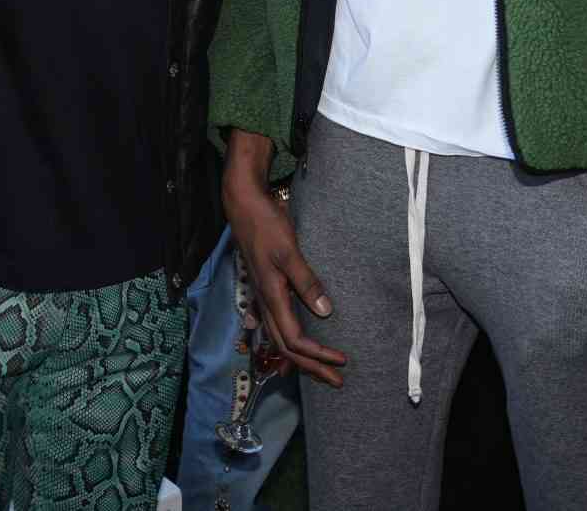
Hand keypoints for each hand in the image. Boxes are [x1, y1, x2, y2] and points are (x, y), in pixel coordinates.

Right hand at [223, 129, 347, 387]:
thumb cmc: (267, 225)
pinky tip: (298, 342)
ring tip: (321, 370)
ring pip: (280, 339)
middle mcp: (265, 303)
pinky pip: (277, 325)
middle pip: (286, 349)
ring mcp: (263, 297)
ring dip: (302, 359)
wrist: (244, 205)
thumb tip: (325, 311)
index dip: (318, 355)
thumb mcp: (289, 251)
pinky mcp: (265, 288)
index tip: (343, 361)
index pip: (295, 340)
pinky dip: (291, 341)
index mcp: (272, 297)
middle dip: (312, 367)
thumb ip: (306, 281)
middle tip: (338, 381)